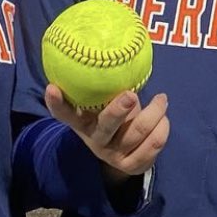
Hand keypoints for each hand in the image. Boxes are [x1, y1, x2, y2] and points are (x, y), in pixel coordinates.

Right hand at [43, 85, 168, 182]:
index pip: (64, 113)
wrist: (122, 154)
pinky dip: (162, 128)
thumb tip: (116, 50)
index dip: (56, 102)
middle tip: (130, 94)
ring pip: (138, 132)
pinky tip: (163, 118)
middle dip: (118, 110)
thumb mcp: (101, 104)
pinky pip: (153, 145)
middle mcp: (95, 139)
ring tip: (161, 99)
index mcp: (82, 122)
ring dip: (155, 113)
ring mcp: (113, 155)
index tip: (52, 88)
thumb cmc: (111, 117)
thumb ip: (104, 87)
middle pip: (106, 125)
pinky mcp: (132, 165)